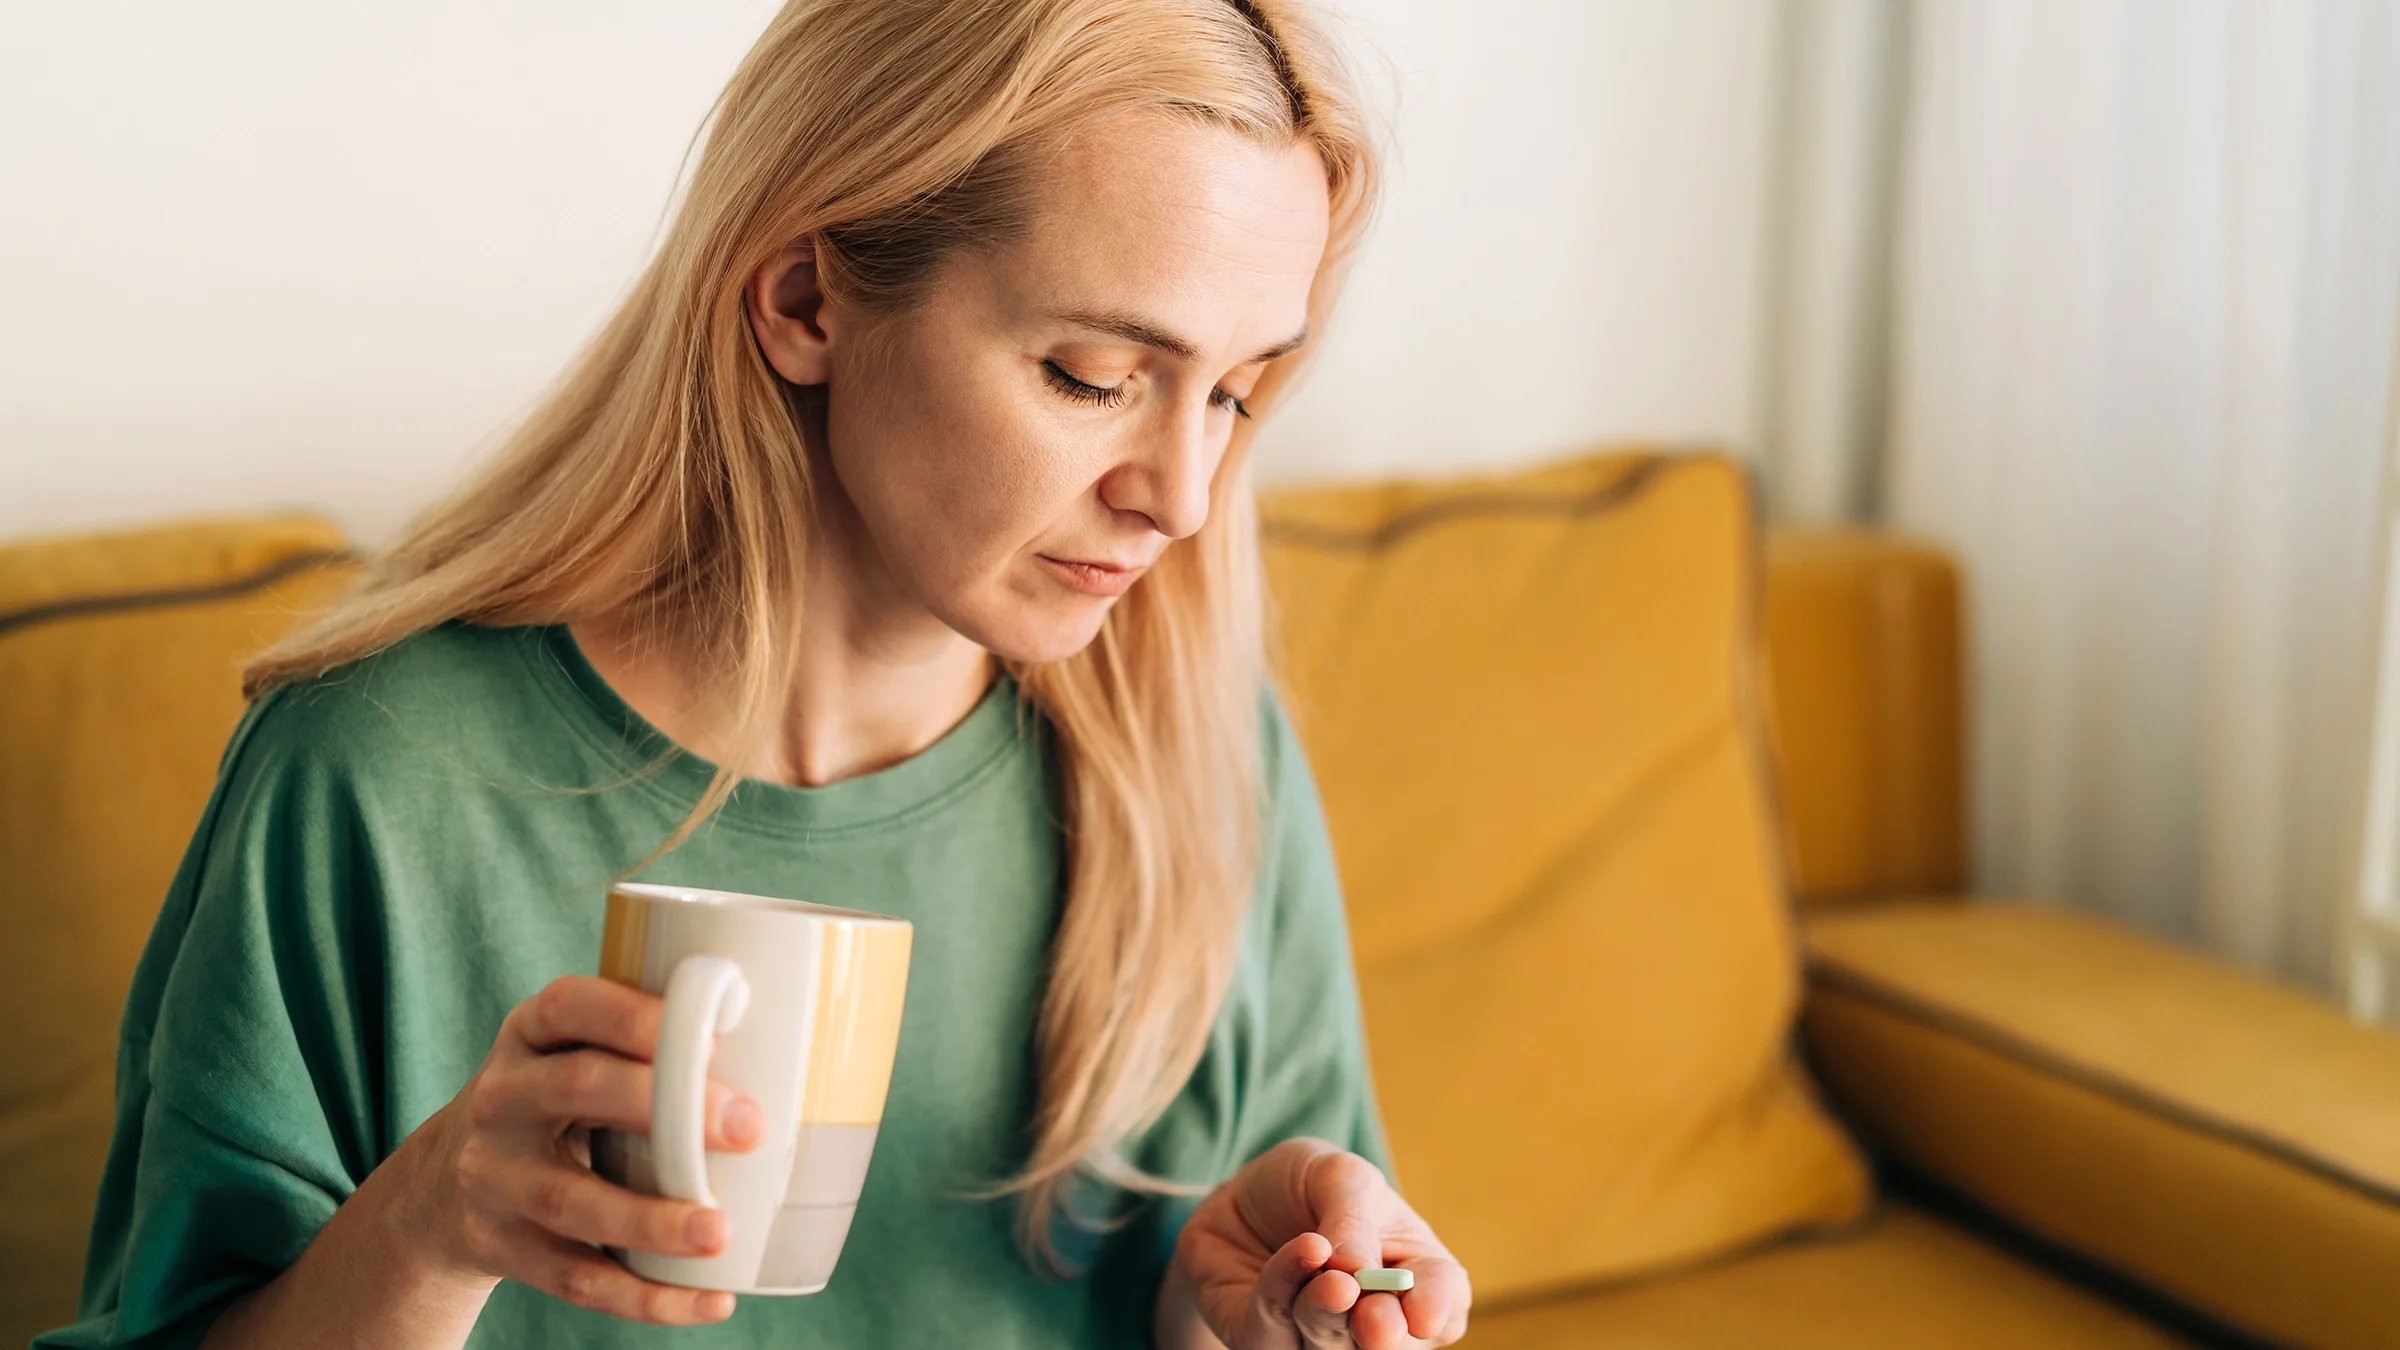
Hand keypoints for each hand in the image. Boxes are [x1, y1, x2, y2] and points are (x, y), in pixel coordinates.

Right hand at [382, 974, 765, 1324]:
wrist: (444, 1185)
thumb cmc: (554, 1104)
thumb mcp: (571, 1054)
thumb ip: (643, 1048)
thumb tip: (782, 1052)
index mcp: (529, 1034)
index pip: (570, 1006)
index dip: (637, 1018)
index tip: (713, 1039)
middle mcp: (500, 1098)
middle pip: (577, 1090)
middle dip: (665, 1106)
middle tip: (750, 1128)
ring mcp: (494, 1177)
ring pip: (574, 1201)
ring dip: (652, 1220)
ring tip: (722, 1232)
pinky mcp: (502, 1247)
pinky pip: (578, 1279)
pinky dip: (648, 1297)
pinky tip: (711, 1300)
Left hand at [1173, 1137, 1469, 1348]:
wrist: (1238, 1195)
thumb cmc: (1306, 1186)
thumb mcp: (1338, 1175)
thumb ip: (1354, 1218)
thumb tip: (1356, 1270)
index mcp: (1414, 1275)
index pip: (1443, 1306)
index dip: (1437, 1313)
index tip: (1422, 1317)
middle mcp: (1372, 1318)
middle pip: (1387, 1342)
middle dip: (1381, 1332)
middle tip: (1376, 1322)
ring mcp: (1318, 1337)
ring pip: (1329, 1347)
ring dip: (1328, 1312)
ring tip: (1329, 1279)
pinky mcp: (1264, 1341)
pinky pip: (1271, 1334)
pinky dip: (1283, 1290)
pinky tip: (1298, 1253)